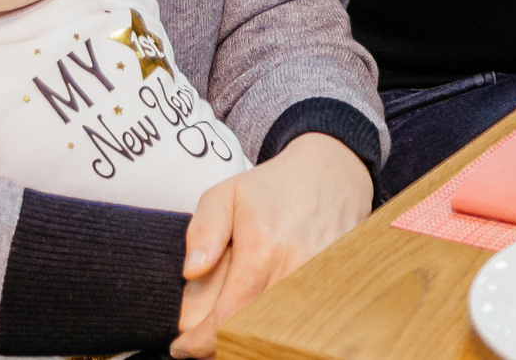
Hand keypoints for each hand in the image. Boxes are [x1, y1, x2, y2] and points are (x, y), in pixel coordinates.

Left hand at [171, 133, 372, 356]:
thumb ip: (202, 232)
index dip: (200, 341)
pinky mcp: (334, 290)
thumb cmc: (274, 186)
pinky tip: (260, 319)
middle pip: (251, 333)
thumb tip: (191, 273)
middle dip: (221, 344)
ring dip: (248, 337)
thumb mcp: (224, 195)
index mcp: (261, 250)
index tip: (181, 346)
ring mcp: (318, 284)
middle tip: (201, 338)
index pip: (227, 319)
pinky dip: (275, 330)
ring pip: (275, 334)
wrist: (332, 173)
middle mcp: (293, 272)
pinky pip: (300, 325)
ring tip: (229, 326)